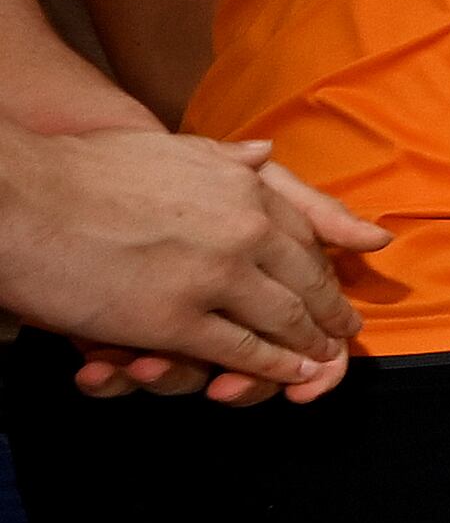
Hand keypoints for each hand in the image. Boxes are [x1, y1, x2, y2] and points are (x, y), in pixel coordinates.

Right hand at [25, 134, 379, 401]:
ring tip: (323, 358)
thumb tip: (267, 155)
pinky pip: (242, 351)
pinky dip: (271, 366)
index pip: (306, 235)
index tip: (333, 286)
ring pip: (284, 320)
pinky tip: (288, 372)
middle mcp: (242, 230)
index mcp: (244, 188)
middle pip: (307, 281)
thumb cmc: (87, 170)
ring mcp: (214, 277)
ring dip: (310, 344)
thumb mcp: (171, 150)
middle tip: (344, 332)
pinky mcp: (176, 321)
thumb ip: (224, 159)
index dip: (325, 267)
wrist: (23, 199)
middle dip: (330, 311)